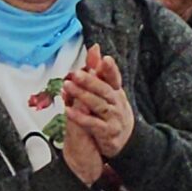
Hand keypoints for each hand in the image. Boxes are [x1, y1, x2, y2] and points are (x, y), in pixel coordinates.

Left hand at [61, 45, 134, 174]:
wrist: (123, 141)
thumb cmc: (112, 113)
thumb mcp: (108, 92)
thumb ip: (99, 71)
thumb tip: (94, 49)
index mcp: (116, 92)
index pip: (114, 78)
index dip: (110, 69)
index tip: (104, 59)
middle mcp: (117, 104)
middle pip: (104, 90)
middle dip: (91, 81)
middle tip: (77, 74)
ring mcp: (114, 118)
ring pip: (98, 105)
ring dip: (83, 95)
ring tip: (68, 87)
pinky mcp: (107, 132)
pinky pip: (92, 124)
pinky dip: (80, 117)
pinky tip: (68, 111)